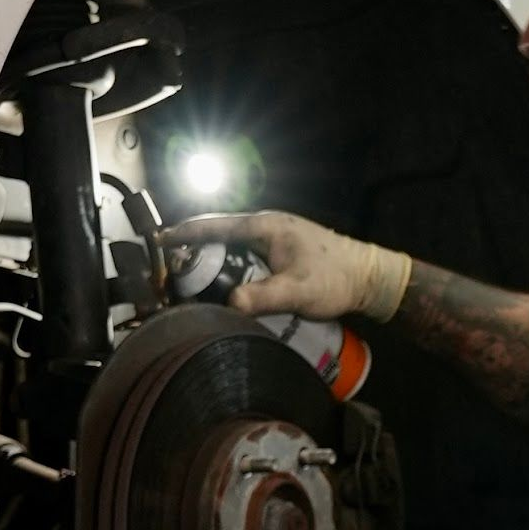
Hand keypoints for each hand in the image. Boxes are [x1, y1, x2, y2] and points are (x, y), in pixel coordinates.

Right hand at [159, 210, 410, 322]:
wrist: (367, 276)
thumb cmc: (336, 278)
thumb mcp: (298, 291)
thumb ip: (263, 297)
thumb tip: (229, 304)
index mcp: (265, 226)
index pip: (216, 225)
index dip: (186, 232)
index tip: (161, 239)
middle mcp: (265, 227)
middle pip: (218, 234)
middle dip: (192, 249)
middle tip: (169, 270)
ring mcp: (271, 238)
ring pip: (230, 247)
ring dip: (209, 260)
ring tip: (186, 281)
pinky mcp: (277, 252)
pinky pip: (243, 256)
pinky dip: (227, 267)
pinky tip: (220, 286)